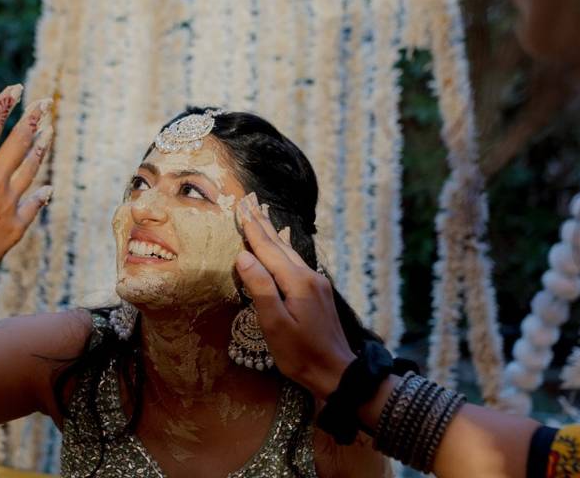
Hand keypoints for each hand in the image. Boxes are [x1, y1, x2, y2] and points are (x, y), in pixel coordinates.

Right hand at [0, 85, 53, 285]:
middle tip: (46, 102)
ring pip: (30, 169)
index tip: (16, 88)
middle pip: (19, 142)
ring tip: (49, 133)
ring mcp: (9, 202)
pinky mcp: (16, 226)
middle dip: (33, 119)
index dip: (3, 105)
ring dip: (40, 148)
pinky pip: (33, 206)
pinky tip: (47, 188)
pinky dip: (41, 195)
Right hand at [234, 192, 355, 399]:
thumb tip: (243, 256)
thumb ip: (260, 288)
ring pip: (290, 254)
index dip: (252, 230)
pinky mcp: (320, 294)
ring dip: (273, 236)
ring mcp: (318, 285)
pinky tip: (281, 249)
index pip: (268, 250)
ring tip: (262, 220)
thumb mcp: (275, 324)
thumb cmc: (301, 354)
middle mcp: (310, 277)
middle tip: (249, 204)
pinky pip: (297, 264)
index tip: (241, 208)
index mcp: (297, 282)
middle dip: (263, 226)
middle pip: (280, 247)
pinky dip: (283, 251)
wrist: (338, 374)